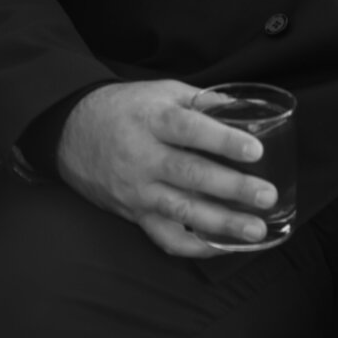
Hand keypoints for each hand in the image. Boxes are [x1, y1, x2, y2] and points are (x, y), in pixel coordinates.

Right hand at [56, 80, 277, 256]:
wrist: (71, 132)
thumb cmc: (125, 108)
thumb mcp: (160, 91)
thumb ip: (201, 100)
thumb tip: (241, 110)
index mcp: (153, 119)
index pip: (190, 130)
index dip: (223, 141)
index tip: (255, 150)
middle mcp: (144, 157)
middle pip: (191, 175)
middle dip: (232, 188)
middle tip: (266, 196)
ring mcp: (137, 190)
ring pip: (181, 211)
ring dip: (221, 224)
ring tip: (256, 230)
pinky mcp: (134, 214)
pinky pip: (164, 238)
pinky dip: (193, 247)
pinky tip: (222, 247)